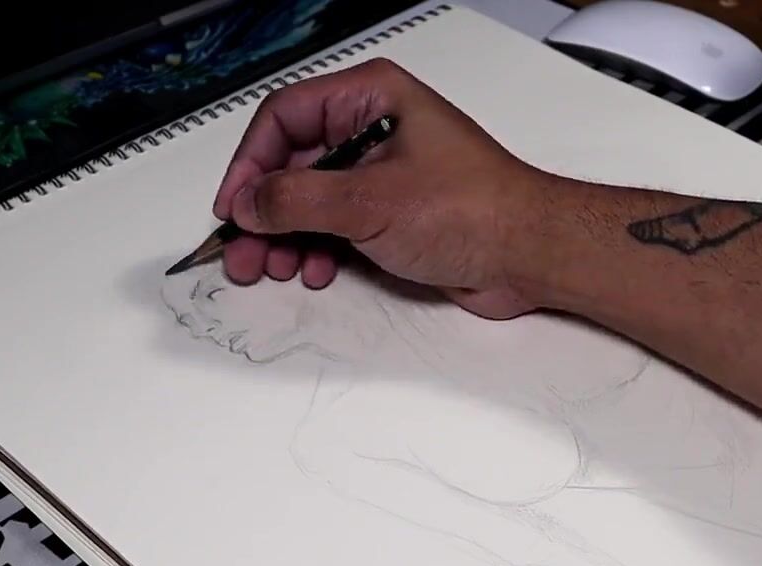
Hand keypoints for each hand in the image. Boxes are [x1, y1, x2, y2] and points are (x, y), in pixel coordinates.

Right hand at [212, 58, 558, 319]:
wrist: (528, 254)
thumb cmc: (474, 209)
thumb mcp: (370, 201)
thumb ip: (298, 200)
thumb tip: (248, 203)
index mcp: (370, 99)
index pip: (284, 118)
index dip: (250, 163)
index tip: (233, 208)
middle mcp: (373, 129)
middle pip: (291, 164)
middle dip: (264, 211)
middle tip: (241, 253)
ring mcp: (382, 174)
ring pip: (310, 201)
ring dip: (286, 237)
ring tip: (274, 270)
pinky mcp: (392, 214)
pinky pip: (335, 226)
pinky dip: (317, 249)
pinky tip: (314, 271)